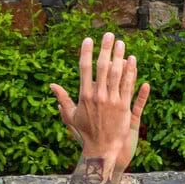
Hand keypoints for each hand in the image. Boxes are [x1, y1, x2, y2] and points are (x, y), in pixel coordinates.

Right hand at [51, 33, 147, 166]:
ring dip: (120, 57)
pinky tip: (132, 61)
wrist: (102, 149)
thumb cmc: (86, 133)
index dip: (86, 53)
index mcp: (84, 96)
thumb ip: (63, 99)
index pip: (85, 69)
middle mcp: (98, 96)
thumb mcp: (71, 116)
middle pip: (102, 67)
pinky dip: (131, 73)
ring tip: (121, 43)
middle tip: (109, 34)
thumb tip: (52, 86)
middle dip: (105, 49)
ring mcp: (113, 101)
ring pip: (117, 74)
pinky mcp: (124, 107)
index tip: (88, 39)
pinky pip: (128, 86)